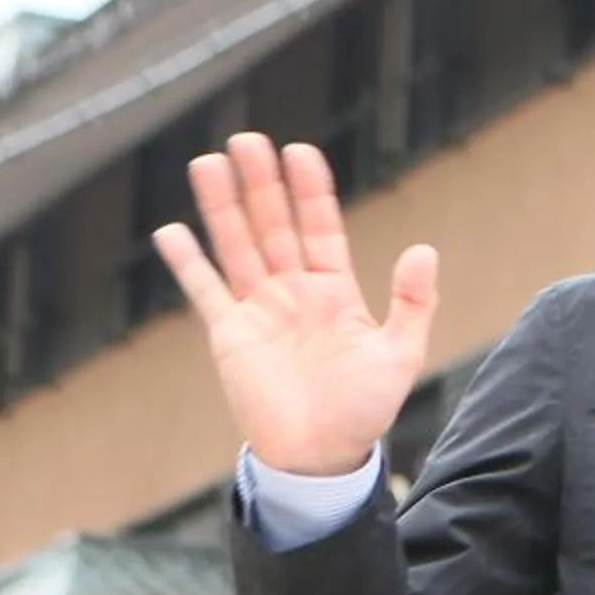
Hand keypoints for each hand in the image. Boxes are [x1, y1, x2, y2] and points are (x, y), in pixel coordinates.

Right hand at [151, 133, 437, 474]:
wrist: (322, 454)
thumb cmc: (364, 407)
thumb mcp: (400, 353)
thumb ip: (413, 302)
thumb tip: (423, 249)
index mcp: (334, 290)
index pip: (320, 227)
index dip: (310, 190)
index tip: (299, 151)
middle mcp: (293, 291)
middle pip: (273, 225)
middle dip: (261, 184)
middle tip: (247, 139)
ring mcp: (259, 309)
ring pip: (237, 246)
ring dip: (222, 207)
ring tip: (208, 162)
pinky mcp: (230, 335)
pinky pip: (206, 292)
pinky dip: (188, 263)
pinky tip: (170, 232)